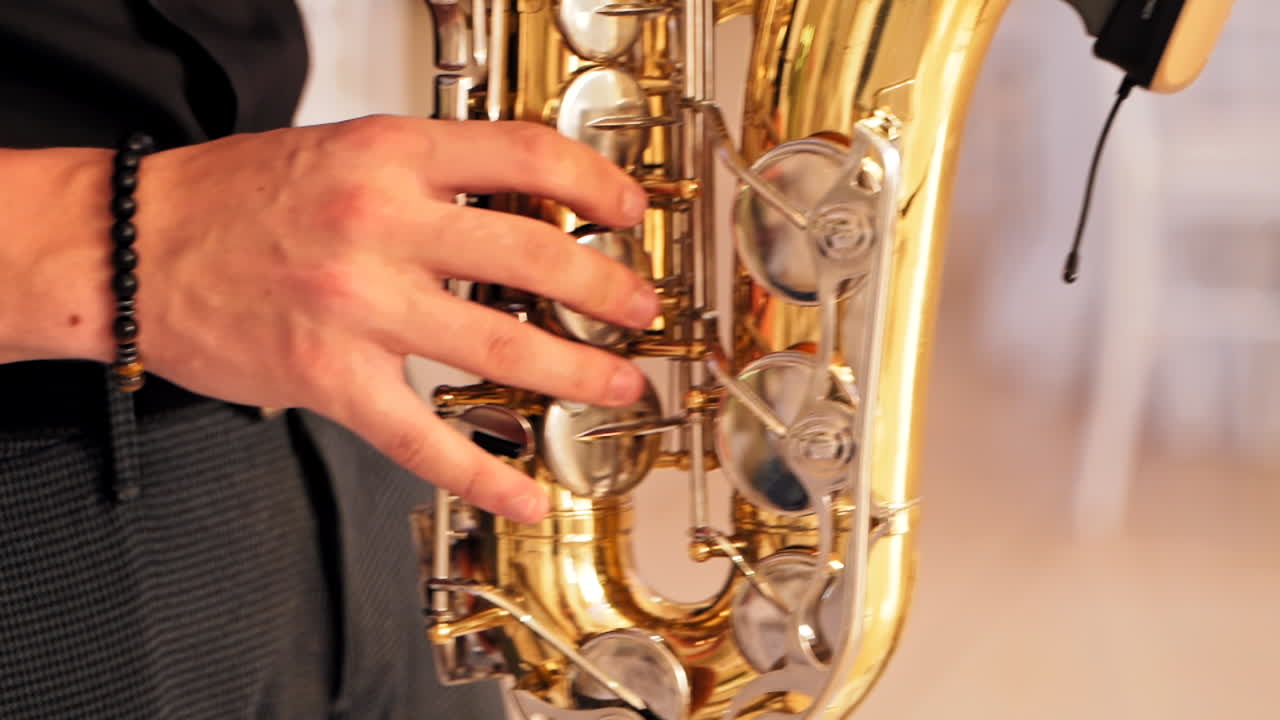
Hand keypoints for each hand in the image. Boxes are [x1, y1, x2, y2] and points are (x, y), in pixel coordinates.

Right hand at [132, 115, 657, 522]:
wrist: (130, 247)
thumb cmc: (232, 199)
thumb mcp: (344, 150)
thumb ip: (432, 175)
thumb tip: (522, 204)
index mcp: (388, 155)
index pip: (523, 156)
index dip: (594, 182)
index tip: (626, 210)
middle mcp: (379, 224)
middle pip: (533, 256)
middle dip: (606, 289)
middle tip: (641, 310)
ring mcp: (358, 305)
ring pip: (499, 346)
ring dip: (576, 371)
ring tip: (617, 384)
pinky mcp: (330, 377)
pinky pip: (423, 437)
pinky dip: (484, 473)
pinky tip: (525, 493)